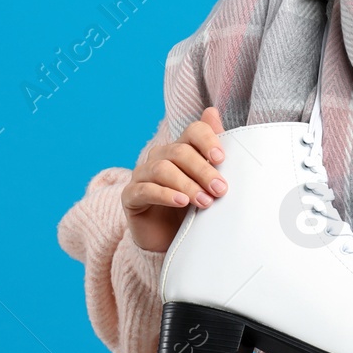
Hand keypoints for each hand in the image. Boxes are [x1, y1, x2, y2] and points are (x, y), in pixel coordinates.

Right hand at [123, 106, 226, 252]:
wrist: (169, 240)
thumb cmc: (191, 209)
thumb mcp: (207, 183)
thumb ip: (212, 152)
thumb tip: (213, 112)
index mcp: (181, 149)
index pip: (193, 131)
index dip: (207, 140)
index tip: (222, 159)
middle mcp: (159, 157)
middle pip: (180, 152)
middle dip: (203, 170)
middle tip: (220, 189)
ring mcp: (142, 175)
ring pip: (163, 169)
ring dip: (187, 184)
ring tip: (205, 201)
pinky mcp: (130, 196)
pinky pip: (145, 189)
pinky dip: (165, 194)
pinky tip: (181, 202)